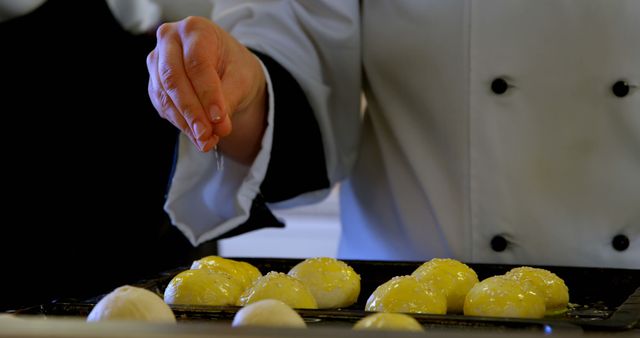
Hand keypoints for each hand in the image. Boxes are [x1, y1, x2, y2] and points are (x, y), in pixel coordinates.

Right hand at [147, 16, 266, 163]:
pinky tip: (196, 134)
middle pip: (173, 78)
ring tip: (206, 140)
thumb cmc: (234, 66)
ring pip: (164, 94)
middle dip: (191, 111)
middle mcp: (169, 40)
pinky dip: (179, 123)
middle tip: (207, 135)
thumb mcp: (240, 78)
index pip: (197, 63)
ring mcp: (157, 61)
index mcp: (195, 29)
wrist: (225, 68)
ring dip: (184, 122)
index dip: (207, 94)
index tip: (219, 119)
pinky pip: (162, 105)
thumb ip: (228, 100)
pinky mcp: (154, 83)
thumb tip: (217, 128)